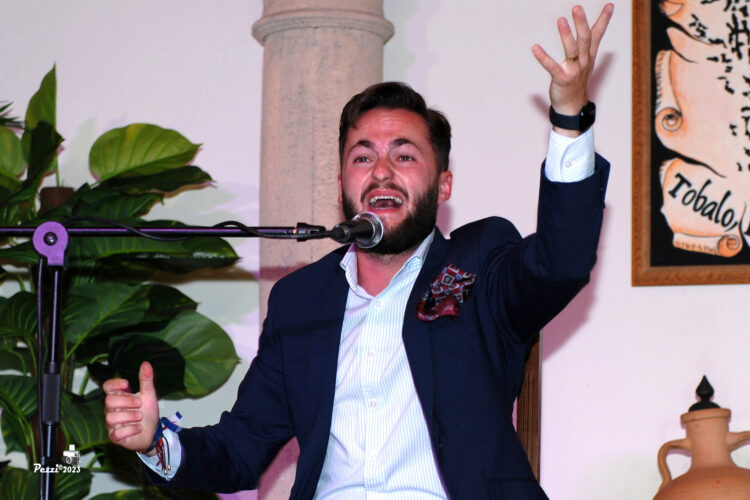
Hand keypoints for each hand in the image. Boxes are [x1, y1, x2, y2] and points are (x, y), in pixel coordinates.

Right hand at [103, 361, 159, 454]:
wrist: (153, 432)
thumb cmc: (147, 413)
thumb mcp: (149, 395)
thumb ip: (146, 380)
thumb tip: (146, 363)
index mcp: (120, 397)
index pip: (107, 386)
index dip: (115, 384)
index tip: (128, 385)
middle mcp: (113, 410)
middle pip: (109, 401)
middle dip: (127, 401)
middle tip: (140, 404)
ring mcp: (113, 424)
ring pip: (110, 418)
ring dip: (129, 416)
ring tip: (140, 417)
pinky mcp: (116, 437)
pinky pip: (116, 434)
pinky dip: (130, 430)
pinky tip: (139, 427)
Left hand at [532, 4, 613, 119]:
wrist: (572, 106)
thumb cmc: (576, 82)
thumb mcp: (586, 62)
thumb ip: (588, 45)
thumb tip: (594, 30)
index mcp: (589, 56)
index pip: (597, 35)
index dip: (604, 20)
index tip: (609, 5)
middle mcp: (583, 61)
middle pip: (585, 39)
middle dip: (581, 23)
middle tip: (577, 8)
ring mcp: (574, 70)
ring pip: (572, 50)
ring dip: (566, 35)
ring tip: (561, 20)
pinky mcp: (562, 79)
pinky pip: (552, 67)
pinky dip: (543, 57)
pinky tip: (535, 48)